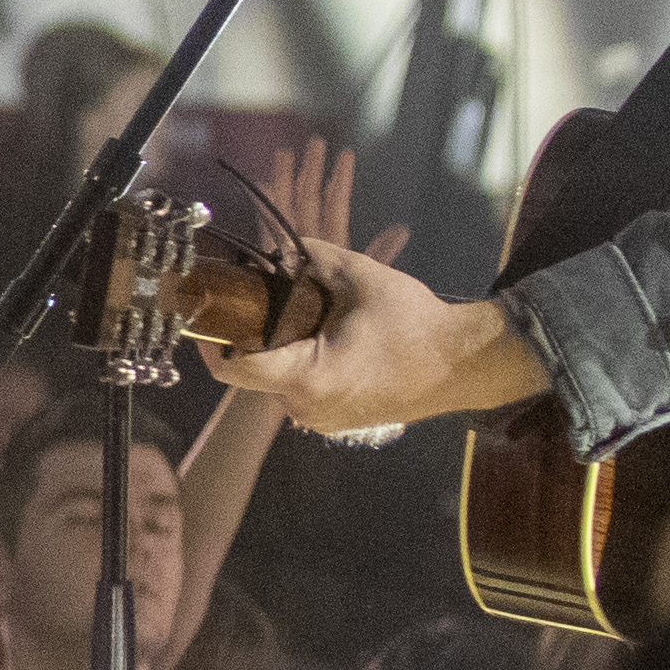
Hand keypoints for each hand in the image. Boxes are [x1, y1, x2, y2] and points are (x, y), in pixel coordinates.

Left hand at [196, 236, 547, 436]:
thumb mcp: (363, 278)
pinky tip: (311, 333)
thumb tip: (279, 249)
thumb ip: (314, 258)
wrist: (465, 364)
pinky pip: (298, 389)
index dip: (210, 337)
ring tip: (286, 311)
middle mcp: (305, 407)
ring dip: (273, 347)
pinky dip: (296, 361)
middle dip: (245, 334)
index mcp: (308, 377)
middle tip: (246, 297)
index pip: (234, 365)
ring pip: (274, 380)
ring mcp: (319, 419)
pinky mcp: (334, 420)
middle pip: (250, 373)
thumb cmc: (417, 324)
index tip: (203, 307)